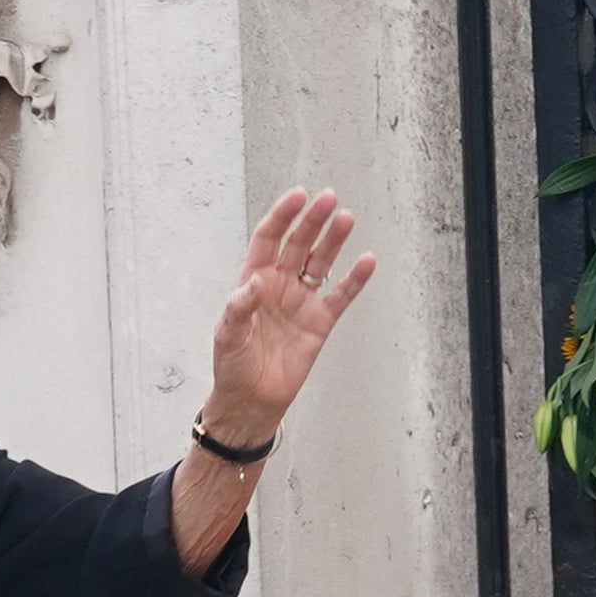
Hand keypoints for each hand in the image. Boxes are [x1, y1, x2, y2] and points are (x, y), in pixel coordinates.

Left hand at [202, 189, 377, 447]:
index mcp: (253, 281)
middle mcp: (279, 285)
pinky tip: (367, 260)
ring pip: (321, 262)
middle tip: (329, 199)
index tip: (298, 195)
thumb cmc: (233, 366)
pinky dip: (355, 279)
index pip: (268, 239)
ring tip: (346, 218)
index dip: (282, 216)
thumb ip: (239, 308)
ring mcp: (301, 301)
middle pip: (298, 244)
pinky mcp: (320, 322)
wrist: (251, 400)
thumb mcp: (228, 337)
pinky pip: (341, 295)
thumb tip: (255, 283)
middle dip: (312, 221)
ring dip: (333, 241)